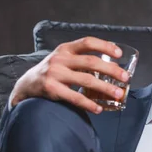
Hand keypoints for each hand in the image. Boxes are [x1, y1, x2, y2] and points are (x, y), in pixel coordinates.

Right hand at [10, 37, 128, 113]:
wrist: (26, 85)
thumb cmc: (53, 72)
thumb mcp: (64, 60)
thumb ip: (83, 61)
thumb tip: (113, 68)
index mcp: (65, 49)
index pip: (88, 42)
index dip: (105, 46)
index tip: (119, 54)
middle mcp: (60, 59)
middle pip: (91, 62)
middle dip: (111, 70)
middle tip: (125, 78)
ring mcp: (55, 73)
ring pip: (87, 80)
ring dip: (105, 88)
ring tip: (118, 94)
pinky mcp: (51, 89)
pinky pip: (75, 97)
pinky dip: (89, 104)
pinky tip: (99, 108)